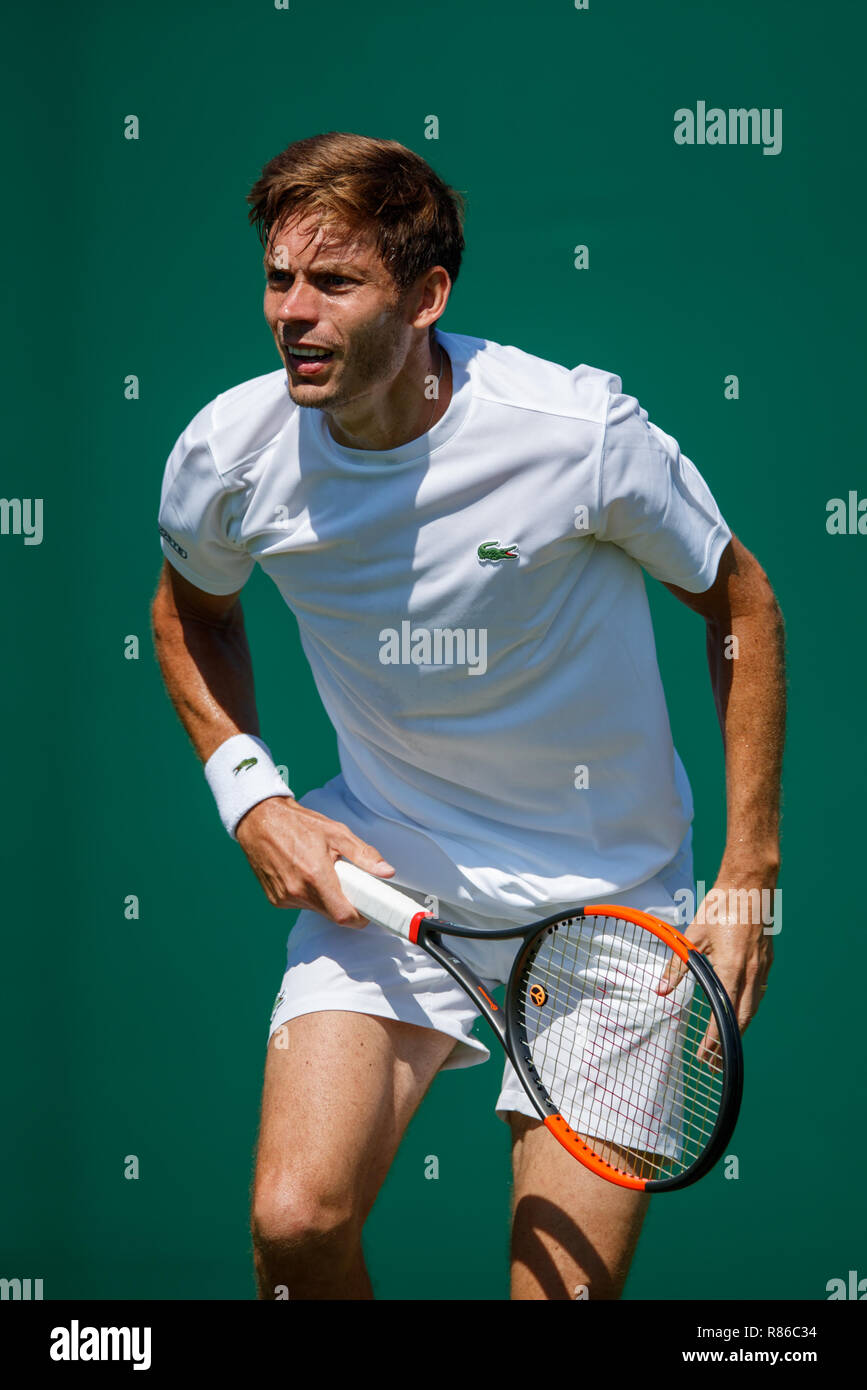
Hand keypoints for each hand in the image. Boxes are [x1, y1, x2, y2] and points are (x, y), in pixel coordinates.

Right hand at [235, 797, 394, 926]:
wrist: (261, 821)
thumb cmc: (299, 825)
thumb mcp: (336, 833)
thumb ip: (363, 855)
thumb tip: (386, 872)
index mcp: (315, 875)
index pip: (343, 915)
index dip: (360, 917)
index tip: (368, 909)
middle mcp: (298, 891)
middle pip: (332, 914)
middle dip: (345, 904)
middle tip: (348, 883)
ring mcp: (284, 898)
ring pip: (317, 910)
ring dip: (326, 899)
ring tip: (322, 873)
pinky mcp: (275, 900)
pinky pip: (301, 905)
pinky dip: (309, 896)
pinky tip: (305, 875)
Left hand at [657, 877, 774, 1067]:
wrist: (750, 886)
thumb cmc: (720, 907)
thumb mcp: (692, 937)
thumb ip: (677, 967)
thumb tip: (660, 991)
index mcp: (732, 968)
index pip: (722, 1013)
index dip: (713, 1039)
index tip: (705, 1057)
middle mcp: (751, 972)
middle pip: (742, 1018)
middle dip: (728, 1043)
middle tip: (715, 1061)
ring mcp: (763, 967)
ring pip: (753, 1008)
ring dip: (739, 1027)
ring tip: (727, 1043)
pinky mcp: (767, 961)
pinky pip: (759, 993)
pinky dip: (748, 1008)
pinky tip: (740, 1012)